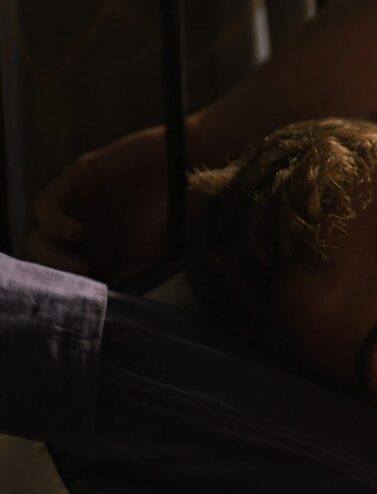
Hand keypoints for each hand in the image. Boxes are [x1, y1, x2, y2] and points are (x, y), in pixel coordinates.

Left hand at [27, 125, 169, 285]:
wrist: (188, 166)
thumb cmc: (178, 211)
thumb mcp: (156, 254)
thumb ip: (129, 274)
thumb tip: (105, 296)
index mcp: (103, 252)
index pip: (72, 275)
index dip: (73, 288)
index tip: (87, 299)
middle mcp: (85, 233)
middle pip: (51, 258)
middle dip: (57, 273)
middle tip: (79, 280)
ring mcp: (77, 208)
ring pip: (42, 237)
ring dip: (52, 256)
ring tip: (77, 266)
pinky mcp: (74, 182)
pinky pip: (47, 206)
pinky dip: (53, 222)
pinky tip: (75, 233)